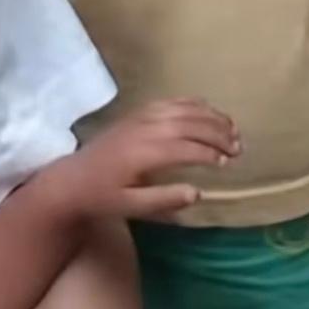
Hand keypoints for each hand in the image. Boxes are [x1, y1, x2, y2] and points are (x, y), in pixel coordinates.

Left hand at [63, 99, 240, 220]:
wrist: (70, 179)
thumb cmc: (101, 197)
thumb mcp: (130, 207)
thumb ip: (163, 200)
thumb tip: (197, 193)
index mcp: (142, 153)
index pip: (185, 147)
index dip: (210, 153)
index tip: (227, 163)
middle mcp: (143, 129)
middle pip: (189, 123)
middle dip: (218, 133)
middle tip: (239, 147)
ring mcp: (139, 118)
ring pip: (182, 109)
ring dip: (210, 116)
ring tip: (233, 129)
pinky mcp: (136, 114)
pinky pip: (169, 102)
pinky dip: (193, 104)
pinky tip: (208, 111)